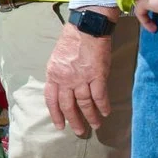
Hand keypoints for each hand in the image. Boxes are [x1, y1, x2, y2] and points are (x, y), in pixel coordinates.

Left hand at [43, 14, 113, 135]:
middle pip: (68, 105)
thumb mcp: (57, 58)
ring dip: (91, 116)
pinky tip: (105, 113)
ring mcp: (81, 78)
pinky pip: (100, 96)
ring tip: (95, 125)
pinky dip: (103, 106)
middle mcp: (65, 79)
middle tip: (79, 131)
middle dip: (74, 120)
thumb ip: (59, 74)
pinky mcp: (97, 75)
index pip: (52, 99)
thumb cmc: (71, 40)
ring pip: (85, 103)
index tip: (60, 125)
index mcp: (53, 74)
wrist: (87, 26)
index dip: (56, 114)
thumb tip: (63, 90)